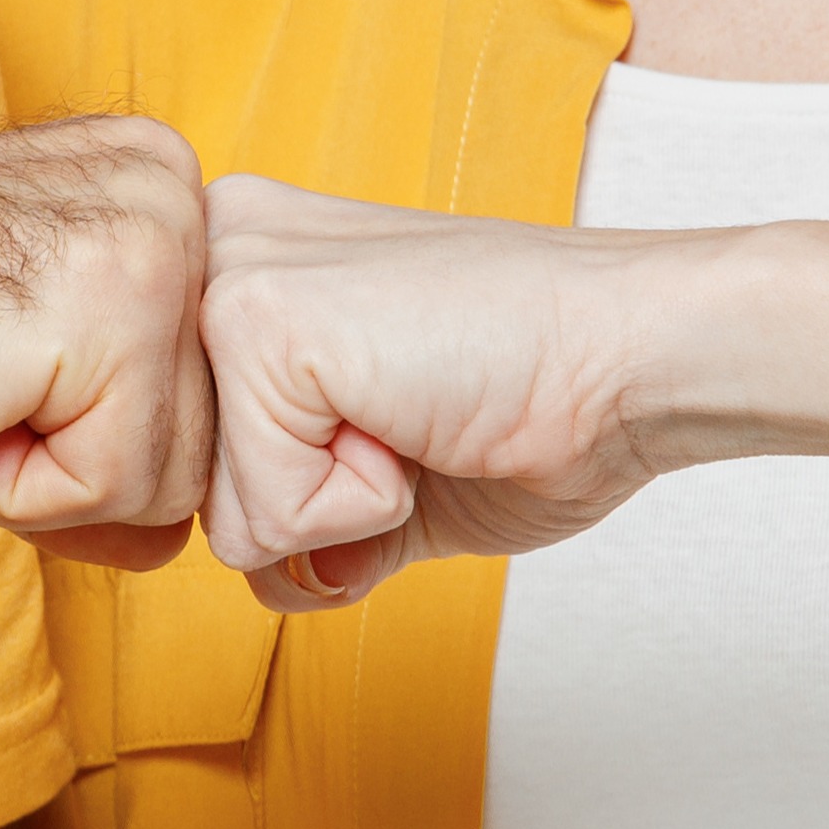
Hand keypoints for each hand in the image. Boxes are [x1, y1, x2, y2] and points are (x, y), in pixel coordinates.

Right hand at [0, 120, 214, 569]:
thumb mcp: (3, 390)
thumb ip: (104, 446)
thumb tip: (174, 538)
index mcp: (143, 178)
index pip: (190, 388)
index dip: (73, 433)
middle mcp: (168, 185)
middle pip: (200, 435)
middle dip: (74, 461)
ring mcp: (152, 236)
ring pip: (175, 473)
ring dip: (51, 478)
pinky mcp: (120, 302)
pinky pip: (128, 486)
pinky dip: (29, 491)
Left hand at [197, 175, 674, 606]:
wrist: (636, 355)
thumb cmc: (536, 396)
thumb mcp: (387, 469)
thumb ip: (301, 514)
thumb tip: (273, 578)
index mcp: (243, 261)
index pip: (196, 454)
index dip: (301, 485)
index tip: (397, 414)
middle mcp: (218, 250)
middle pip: (192, 486)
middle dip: (305, 500)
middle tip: (409, 417)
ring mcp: (229, 279)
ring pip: (220, 512)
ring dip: (335, 507)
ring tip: (414, 413)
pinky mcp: (258, 323)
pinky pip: (264, 516)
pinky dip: (359, 508)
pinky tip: (418, 420)